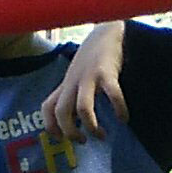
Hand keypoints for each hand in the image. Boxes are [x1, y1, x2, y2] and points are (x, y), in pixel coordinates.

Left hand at [41, 20, 127, 142]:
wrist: (108, 31)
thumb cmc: (93, 58)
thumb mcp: (77, 76)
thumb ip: (73, 94)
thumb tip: (76, 120)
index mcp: (66, 84)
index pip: (47, 107)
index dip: (50, 125)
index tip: (61, 138)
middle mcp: (73, 82)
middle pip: (61, 112)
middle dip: (70, 131)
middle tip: (82, 141)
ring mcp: (89, 77)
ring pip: (82, 108)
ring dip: (91, 126)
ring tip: (101, 135)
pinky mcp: (106, 72)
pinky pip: (112, 95)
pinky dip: (119, 109)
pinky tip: (124, 118)